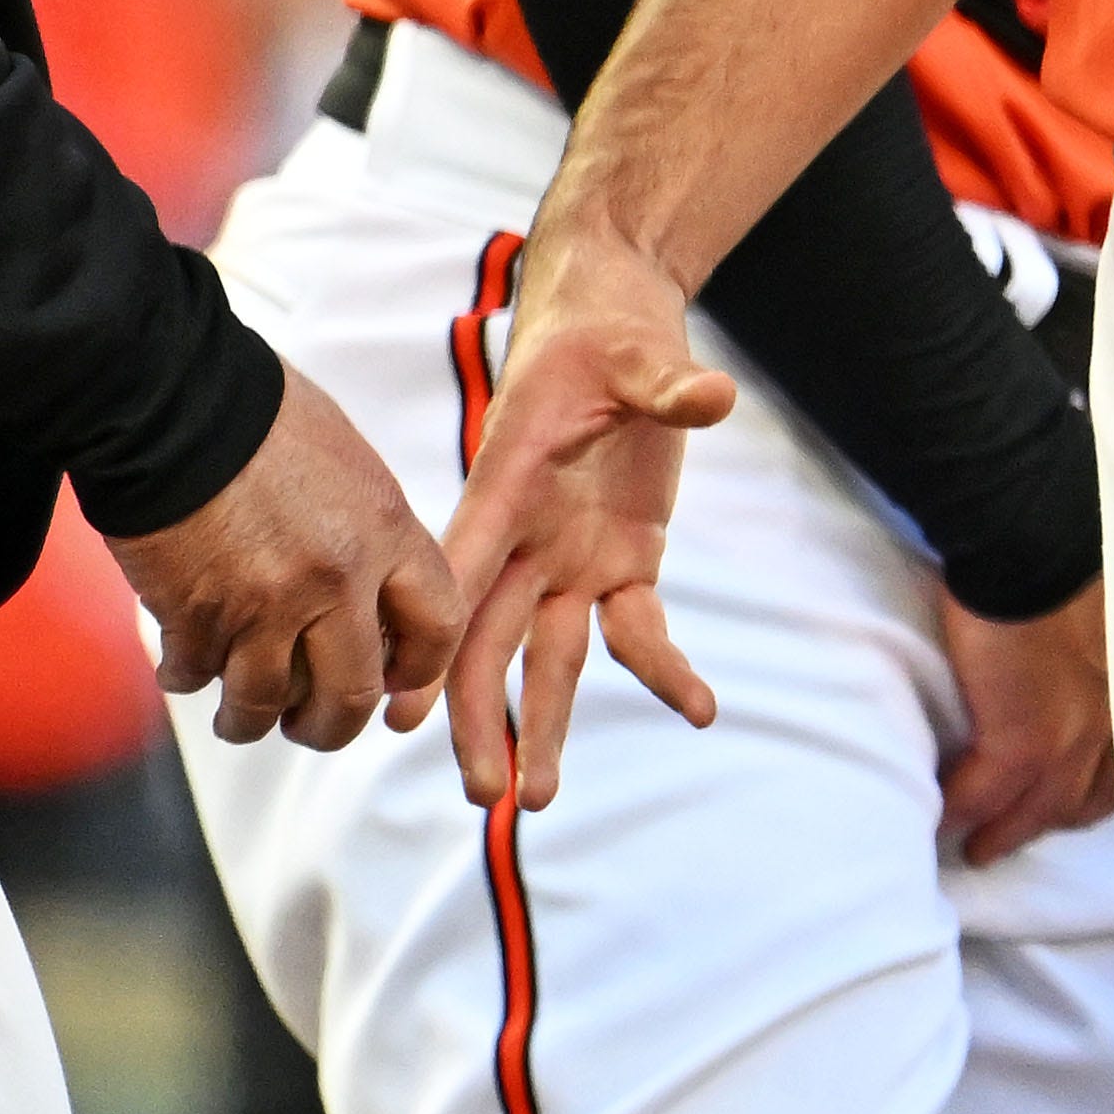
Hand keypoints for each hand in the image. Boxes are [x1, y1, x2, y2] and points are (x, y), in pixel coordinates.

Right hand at [113, 369, 459, 750]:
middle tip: (310, 726)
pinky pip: (197, 676)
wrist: (166, 399)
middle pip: (349, 695)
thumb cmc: (253, 411)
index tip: (392, 683)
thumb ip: (365, 527)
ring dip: (250, 719)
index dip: (418, 667)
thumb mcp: (344, 459)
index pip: (437, 625)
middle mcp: (333, 578)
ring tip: (239, 718)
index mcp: (382, 531)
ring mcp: (263, 606)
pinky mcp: (195, 618)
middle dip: (329, 726)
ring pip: (265, 704)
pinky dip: (188, 678)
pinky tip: (182, 665)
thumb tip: (368, 585)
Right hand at [438, 236, 737, 809]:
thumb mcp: (634, 348)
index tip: (400, 716)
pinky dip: (665, 668)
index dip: (431, 643)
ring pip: (550, 654)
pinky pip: (638, 629)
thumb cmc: (603, 327)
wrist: (614, 315)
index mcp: (507, 484)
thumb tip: (712, 397)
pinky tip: (700, 706)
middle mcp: (529, 534)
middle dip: (482, 715)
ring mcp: (572, 554)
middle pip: (491, 637)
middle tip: (484, 791)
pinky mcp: (625, 558)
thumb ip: (668, 382)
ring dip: (545, 723)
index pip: (461, 572)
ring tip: (537, 798)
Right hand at [934, 582, 1113, 867]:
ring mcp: (1068, 740)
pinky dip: (961, 812)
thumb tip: (1061, 647)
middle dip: (1054, 819)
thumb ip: (1088, 640)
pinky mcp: (1020, 744)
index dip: (1095, 786)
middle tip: (1021, 833)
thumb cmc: (1059, 555)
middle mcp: (1109, 723)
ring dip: (1009, 832)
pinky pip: (984, 796)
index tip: (1070, 798)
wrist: (1031, 544)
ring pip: (1040, 811)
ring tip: (979, 847)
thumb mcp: (1097, 608)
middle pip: (1086, 797)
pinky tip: (942, 822)